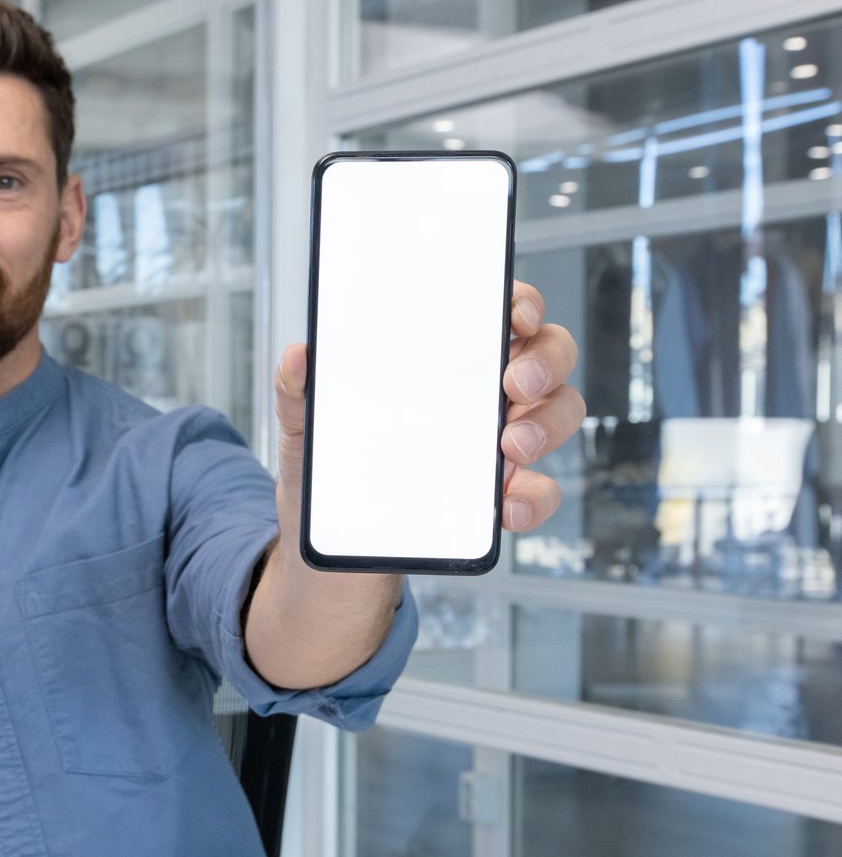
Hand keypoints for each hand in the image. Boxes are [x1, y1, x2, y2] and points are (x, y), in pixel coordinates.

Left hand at [272, 279, 583, 531]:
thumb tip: (298, 356)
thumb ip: (298, 390)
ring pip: (558, 412)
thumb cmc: (331, 471)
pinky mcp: (502, 496)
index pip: (495, 311)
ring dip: (547, 423)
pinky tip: (506, 505)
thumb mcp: (306, 427)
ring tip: (512, 446)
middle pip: (546, 353)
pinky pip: (540, 490)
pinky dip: (533, 497)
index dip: (520, 303)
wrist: (331, 554)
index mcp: (443, 360)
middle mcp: (483, 392)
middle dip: (546, 361)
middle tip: (516, 383)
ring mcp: (500, 443)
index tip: (515, 315)